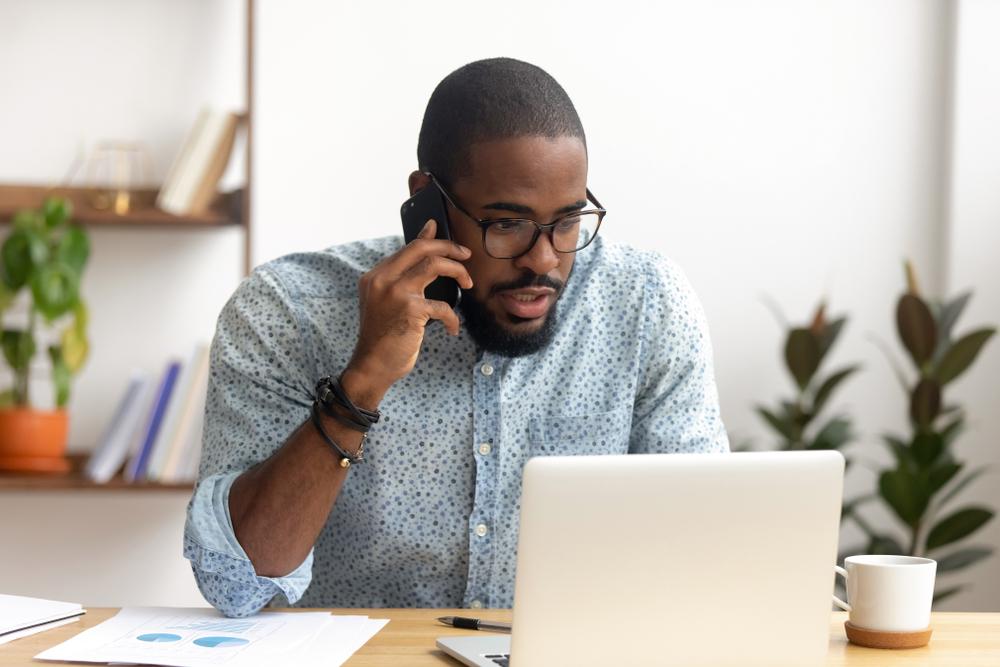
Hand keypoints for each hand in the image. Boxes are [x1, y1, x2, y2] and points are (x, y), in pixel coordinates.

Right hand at [345, 220, 473, 399]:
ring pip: (434, 265)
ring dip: (458, 271)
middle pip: (420, 249)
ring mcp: (395, 292)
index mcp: (375, 276)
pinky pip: (442, 305)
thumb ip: (402, 278)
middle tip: (466, 254)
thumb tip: (423, 248)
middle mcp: (382, 279)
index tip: (446, 238)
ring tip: (468, 283)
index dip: (431, 240)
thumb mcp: (388, 302)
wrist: (372, 366)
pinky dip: (452, 318)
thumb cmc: (384, 336)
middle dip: (448, 247)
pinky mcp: (410, 309)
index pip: (408, 248)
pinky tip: (452, 328)